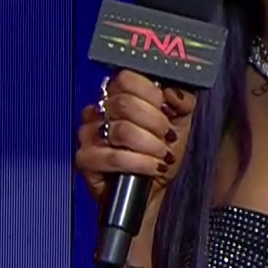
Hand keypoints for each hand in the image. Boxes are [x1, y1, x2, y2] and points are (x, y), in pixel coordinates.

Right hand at [74, 70, 196, 205]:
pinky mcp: (85, 158)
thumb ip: (183, 102)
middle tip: (167, 136)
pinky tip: (153, 167)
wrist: (152, 189)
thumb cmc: (160, 154)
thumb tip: (172, 91)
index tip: (166, 109)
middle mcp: (99, 111)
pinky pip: (114, 157)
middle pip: (124, 104)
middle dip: (155, 123)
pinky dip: (140, 163)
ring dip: (151, 145)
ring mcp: (89, 134)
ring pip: (122, 131)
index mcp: (119, 95)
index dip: (151, 94)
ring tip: (162, 155)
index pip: (126, 78)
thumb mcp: (180, 124)